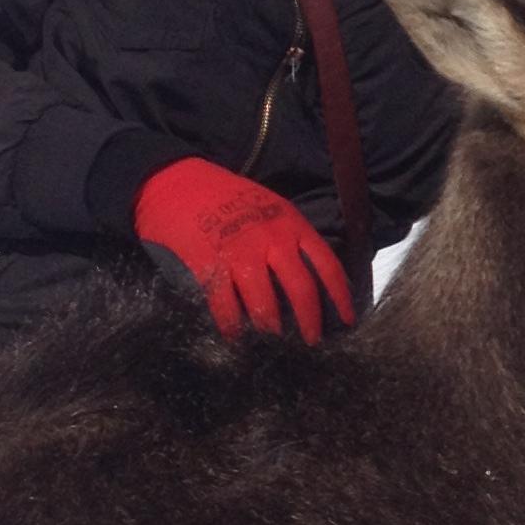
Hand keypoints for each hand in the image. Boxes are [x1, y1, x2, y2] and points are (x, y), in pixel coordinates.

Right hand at [132, 158, 354, 344]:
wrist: (178, 179)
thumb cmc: (226, 195)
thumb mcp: (270, 206)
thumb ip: (289, 236)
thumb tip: (308, 276)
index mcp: (291, 223)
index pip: (327, 264)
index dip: (340, 296)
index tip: (347, 320)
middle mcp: (272, 238)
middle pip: (301, 289)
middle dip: (309, 322)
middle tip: (310, 343)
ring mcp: (240, 252)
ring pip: (265, 303)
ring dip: (270, 329)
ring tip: (272, 344)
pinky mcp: (210, 264)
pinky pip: (226, 305)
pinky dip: (232, 326)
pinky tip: (235, 337)